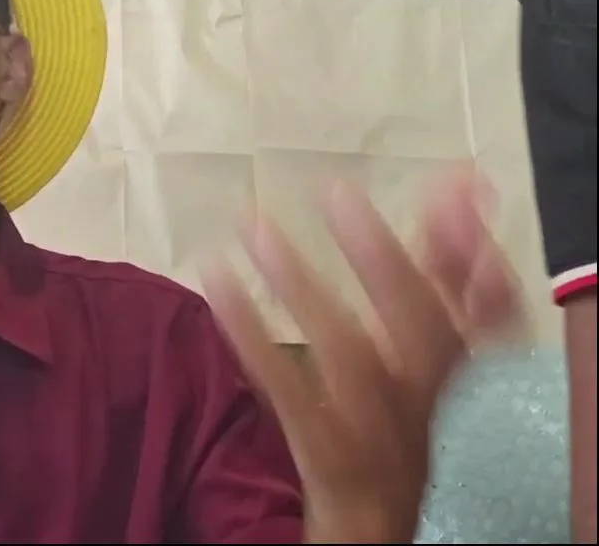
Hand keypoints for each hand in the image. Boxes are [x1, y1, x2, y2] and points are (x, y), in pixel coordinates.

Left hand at [202, 170, 523, 542]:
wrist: (373, 515)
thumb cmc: (395, 416)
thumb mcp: (425, 354)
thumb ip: (439, 277)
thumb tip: (457, 191)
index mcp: (444, 368)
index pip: (476, 304)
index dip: (470, 247)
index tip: (459, 181)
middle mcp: (417, 394)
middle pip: (418, 327)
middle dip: (387, 257)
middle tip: (339, 193)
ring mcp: (369, 422)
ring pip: (346, 353)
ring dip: (302, 284)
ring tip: (256, 225)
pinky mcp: (319, 442)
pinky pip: (284, 388)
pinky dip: (251, 333)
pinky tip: (217, 283)